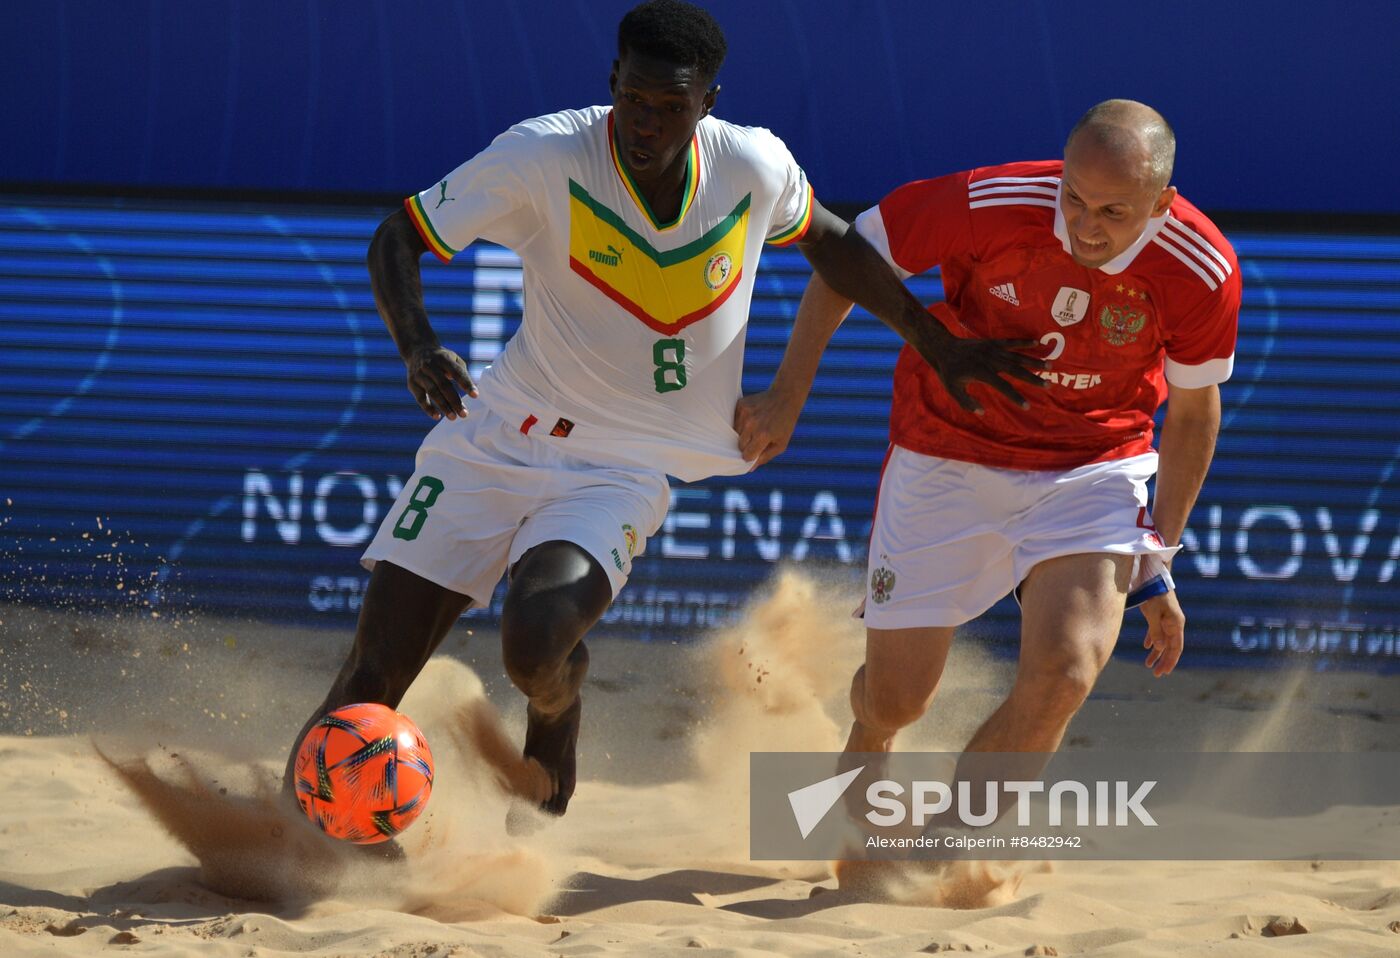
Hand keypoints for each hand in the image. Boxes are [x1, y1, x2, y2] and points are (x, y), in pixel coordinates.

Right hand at [405, 345, 475, 419]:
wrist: (417, 350)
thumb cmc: (442, 359)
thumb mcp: (453, 358)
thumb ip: (462, 372)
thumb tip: (470, 390)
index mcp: (443, 358)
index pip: (456, 372)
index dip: (466, 383)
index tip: (475, 395)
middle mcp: (430, 365)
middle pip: (443, 385)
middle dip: (455, 401)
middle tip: (464, 414)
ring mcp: (419, 374)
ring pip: (432, 392)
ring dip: (443, 406)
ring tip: (453, 417)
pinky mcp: (412, 383)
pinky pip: (420, 398)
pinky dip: (428, 408)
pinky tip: (437, 416)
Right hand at [734, 388, 804, 465]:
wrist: (784, 397)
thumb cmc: (785, 423)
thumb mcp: (781, 444)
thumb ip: (765, 457)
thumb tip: (750, 468)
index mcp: (763, 436)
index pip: (746, 455)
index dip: (751, 456)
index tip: (756, 451)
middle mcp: (751, 424)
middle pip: (740, 445)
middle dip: (747, 446)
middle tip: (758, 439)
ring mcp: (744, 414)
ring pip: (735, 433)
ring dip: (744, 434)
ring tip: (756, 427)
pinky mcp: (740, 405)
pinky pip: (734, 421)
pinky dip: (741, 423)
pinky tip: (752, 419)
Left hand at [904, 312, 1047, 414]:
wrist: (943, 348)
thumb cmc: (948, 371)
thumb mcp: (953, 390)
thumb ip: (966, 402)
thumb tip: (982, 412)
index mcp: (983, 373)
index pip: (1003, 387)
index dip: (1016, 397)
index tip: (1027, 406)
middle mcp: (991, 361)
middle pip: (1016, 370)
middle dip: (1033, 379)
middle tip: (1048, 385)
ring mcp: (993, 350)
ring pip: (1018, 356)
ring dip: (1034, 361)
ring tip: (1050, 365)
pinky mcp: (993, 342)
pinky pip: (1011, 342)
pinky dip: (1024, 342)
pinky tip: (1037, 343)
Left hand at [1140, 590, 1184, 676]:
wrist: (1153, 577)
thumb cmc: (1154, 594)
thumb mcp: (1153, 613)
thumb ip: (1156, 631)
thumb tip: (1158, 649)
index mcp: (1176, 624)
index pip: (1176, 648)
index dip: (1171, 661)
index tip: (1164, 672)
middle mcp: (1174, 624)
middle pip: (1170, 647)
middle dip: (1163, 661)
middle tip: (1156, 674)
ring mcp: (1168, 620)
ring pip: (1163, 640)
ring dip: (1157, 653)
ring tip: (1148, 665)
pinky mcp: (1160, 615)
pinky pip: (1158, 632)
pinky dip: (1153, 640)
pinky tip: (1147, 647)